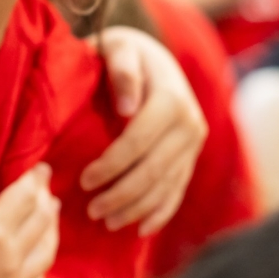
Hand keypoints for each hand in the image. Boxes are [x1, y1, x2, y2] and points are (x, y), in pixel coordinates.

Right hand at [0, 166, 58, 277]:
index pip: (24, 199)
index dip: (34, 179)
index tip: (40, 167)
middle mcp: (10, 262)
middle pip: (40, 223)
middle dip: (45, 198)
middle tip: (45, 182)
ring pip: (46, 253)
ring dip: (52, 228)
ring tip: (51, 213)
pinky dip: (43, 265)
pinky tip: (38, 260)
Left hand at [84, 28, 206, 234]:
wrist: (154, 58)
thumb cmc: (124, 53)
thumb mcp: (119, 49)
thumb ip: (122, 71)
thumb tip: (128, 108)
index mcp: (171, 99)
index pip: (138, 142)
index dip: (112, 165)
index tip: (84, 181)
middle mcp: (190, 123)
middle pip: (154, 169)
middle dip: (122, 194)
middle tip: (91, 211)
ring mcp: (194, 143)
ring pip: (166, 185)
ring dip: (137, 208)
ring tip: (106, 221)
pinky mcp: (191, 156)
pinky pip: (178, 189)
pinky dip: (160, 212)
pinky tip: (140, 229)